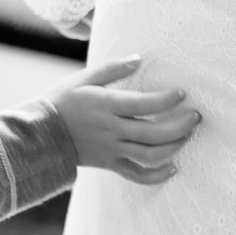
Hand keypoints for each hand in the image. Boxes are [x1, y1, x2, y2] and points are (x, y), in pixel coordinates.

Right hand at [49, 56, 201, 185]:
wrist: (39, 134)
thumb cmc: (61, 101)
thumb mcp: (84, 78)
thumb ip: (112, 68)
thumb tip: (138, 59)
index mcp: (106, 106)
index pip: (144, 105)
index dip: (167, 100)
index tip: (182, 93)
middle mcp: (111, 130)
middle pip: (154, 133)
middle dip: (180, 125)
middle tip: (196, 116)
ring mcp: (111, 150)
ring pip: (150, 155)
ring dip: (174, 147)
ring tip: (188, 136)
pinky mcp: (109, 164)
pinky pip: (137, 175)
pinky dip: (157, 175)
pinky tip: (173, 167)